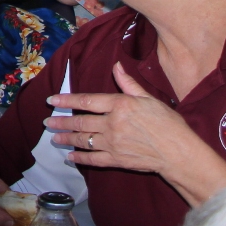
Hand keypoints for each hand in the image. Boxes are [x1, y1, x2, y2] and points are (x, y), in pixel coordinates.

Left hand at [46, 62, 201, 172]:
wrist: (178, 152)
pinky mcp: (116, 160)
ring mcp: (112, 143)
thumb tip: (116, 66)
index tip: (52, 101)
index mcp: (119, 105)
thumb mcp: (149, 98)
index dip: (67, 100)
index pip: (86, 101)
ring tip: (54, 137)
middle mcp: (112, 124)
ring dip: (67, 138)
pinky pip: (93, 159)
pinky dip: (80, 158)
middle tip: (47, 122)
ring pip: (83, 140)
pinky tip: (70, 157)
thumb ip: (128, 83)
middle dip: (61, 122)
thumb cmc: (168, 123)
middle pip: (80, 122)